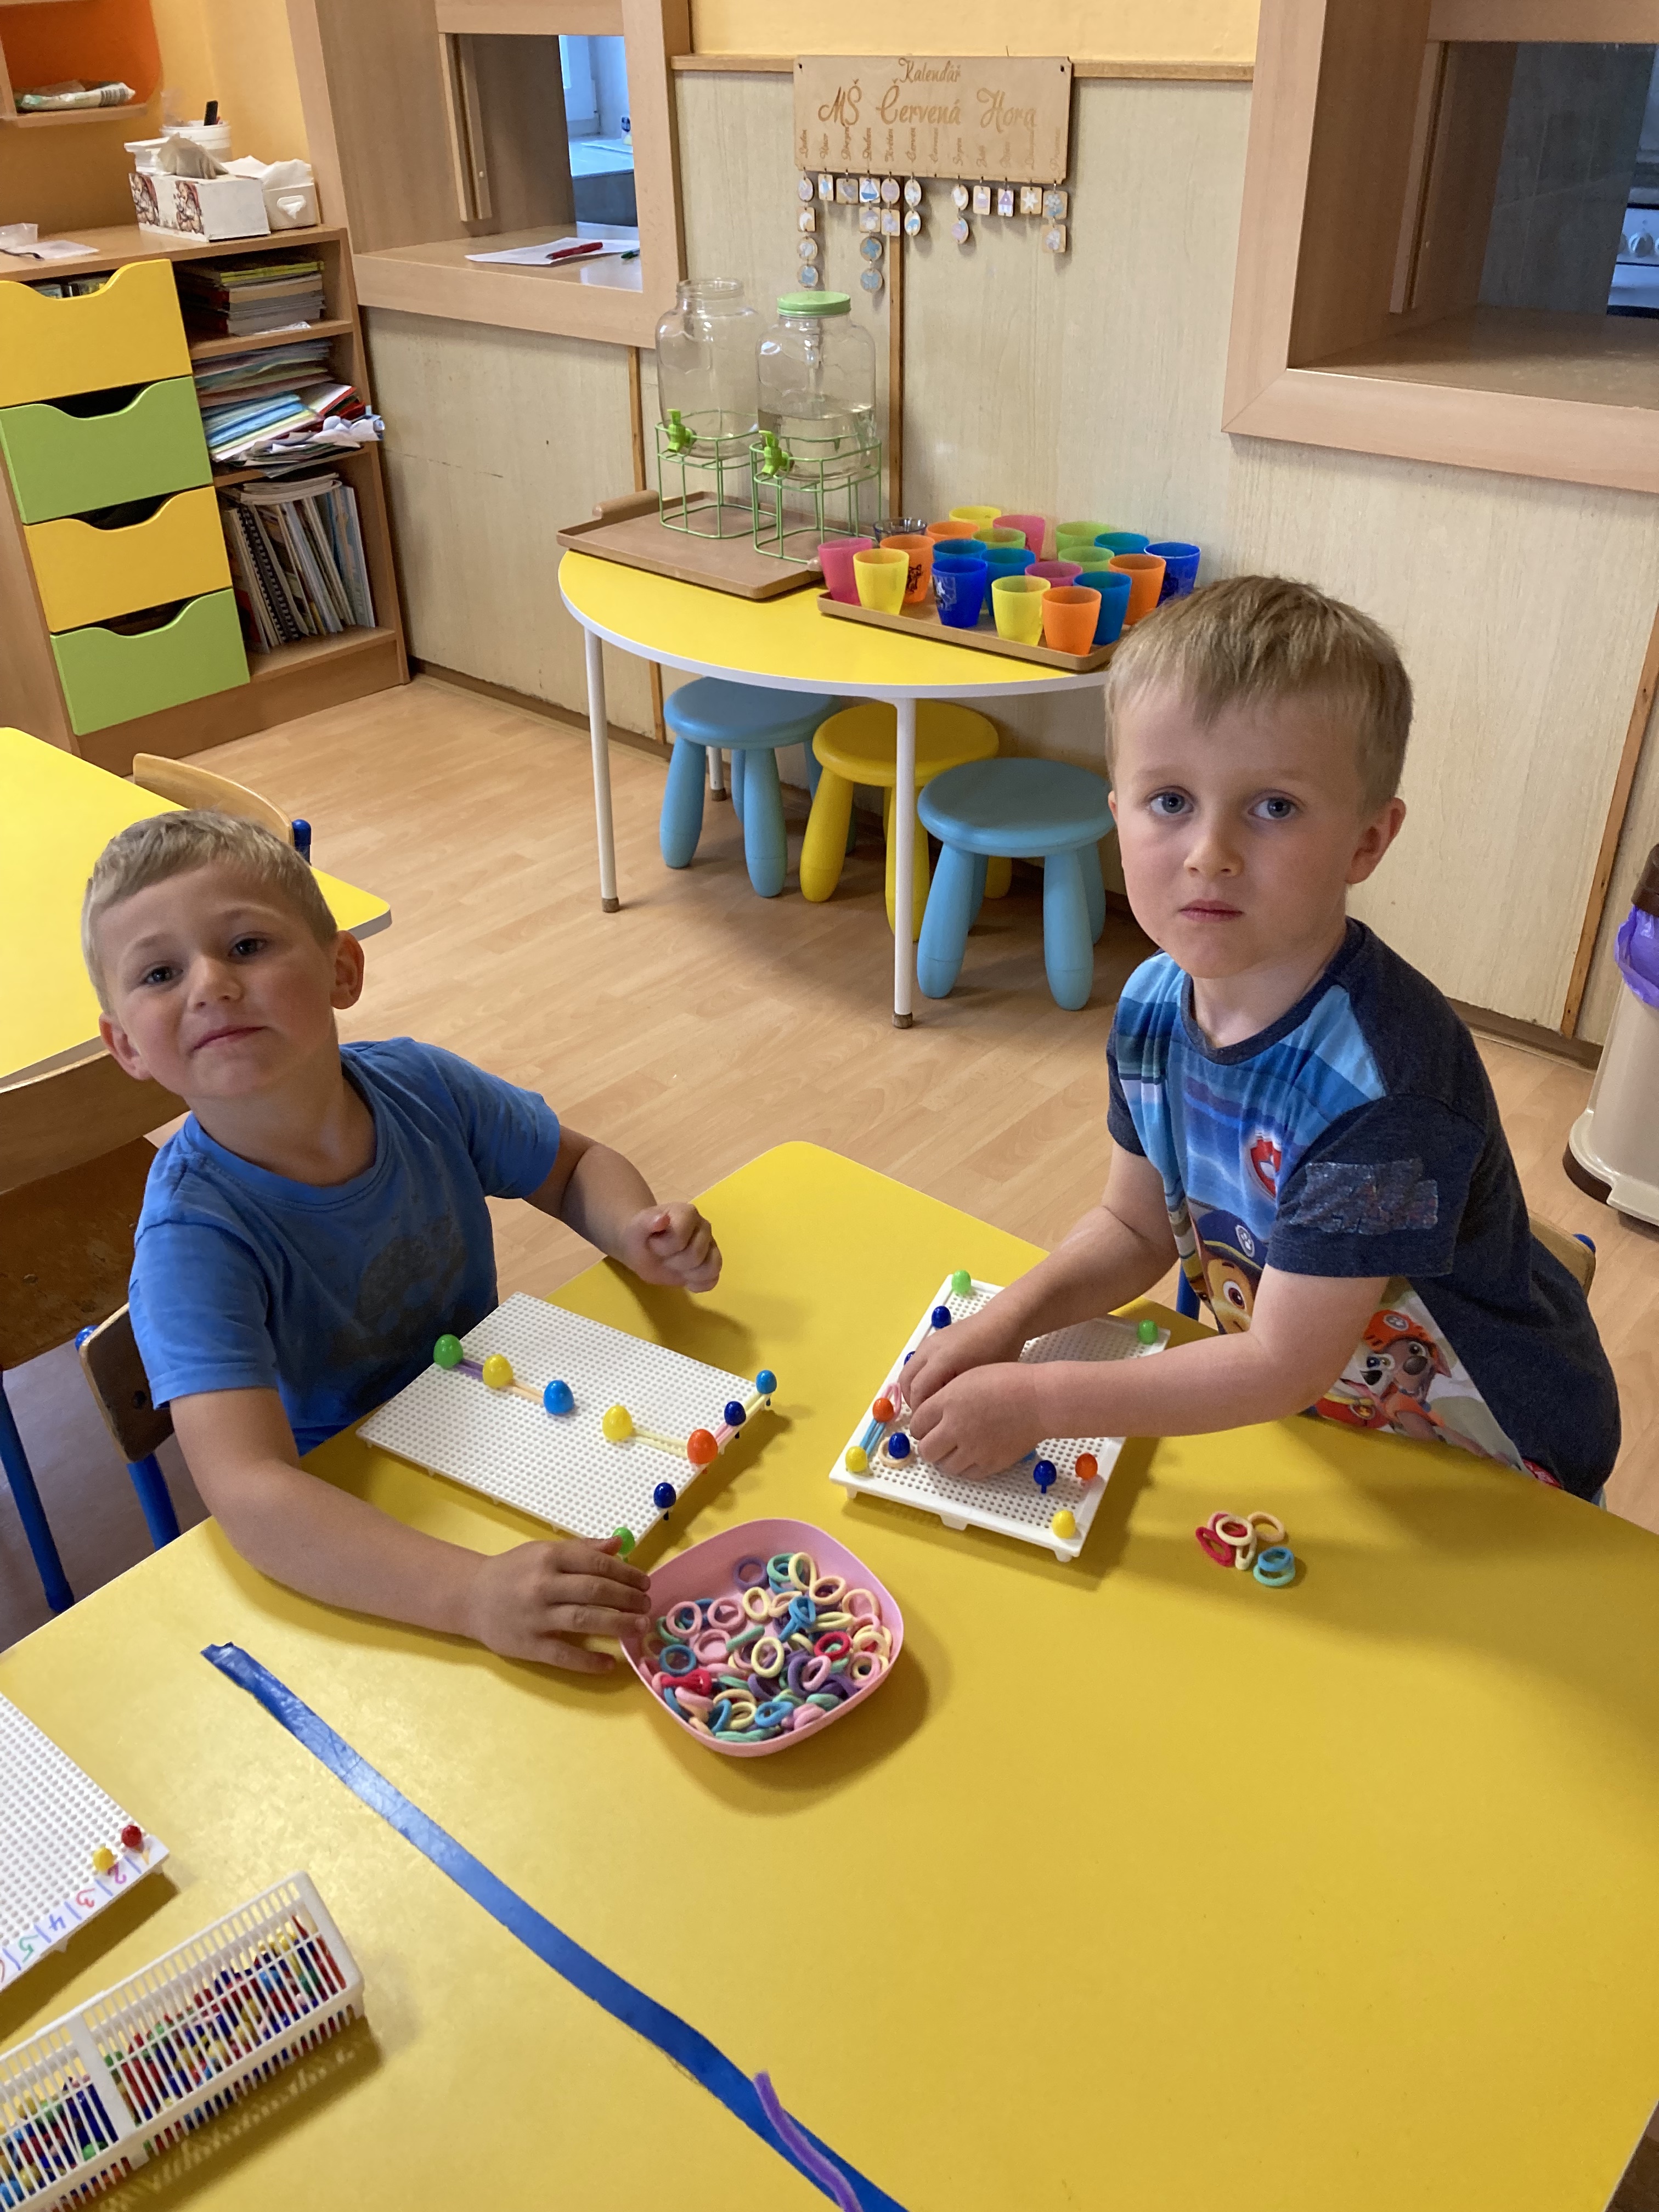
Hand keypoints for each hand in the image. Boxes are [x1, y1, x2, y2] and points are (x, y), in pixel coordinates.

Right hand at [464, 1535, 650, 1670]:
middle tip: (646, 1605)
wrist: (470, 1597)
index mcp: (548, 1557)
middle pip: (594, 1591)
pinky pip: (563, 1655)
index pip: (596, 1563)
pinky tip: (610, 1663)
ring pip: (584, 1620)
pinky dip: (589, 1661)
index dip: (626, 1573)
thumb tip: (620, 1545)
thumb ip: (582, 1549)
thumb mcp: (543, 1551)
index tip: (644, 1582)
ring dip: (617, 1624)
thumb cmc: (513, 1572)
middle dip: (627, 1598)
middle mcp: (542, 1585)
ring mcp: (535, 1617)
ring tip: (639, 1626)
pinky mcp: (528, 1645)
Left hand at [617, 1203, 720, 1290]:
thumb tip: (662, 1219)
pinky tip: (686, 1280)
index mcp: (687, 1213)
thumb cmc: (641, 1237)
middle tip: (663, 1257)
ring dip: (688, 1274)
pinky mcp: (713, 1263)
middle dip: (674, 1262)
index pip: (681, 1237)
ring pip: (710, 1268)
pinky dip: (698, 1284)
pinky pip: (713, 1279)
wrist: (644, 1249)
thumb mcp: (636, 1228)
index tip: (654, 1244)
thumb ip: (647, 1221)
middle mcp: (704, 1227)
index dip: (664, 1247)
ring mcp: (711, 1245)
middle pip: (696, 1255)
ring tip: (675, 1267)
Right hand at [900, 1304, 1028, 1417]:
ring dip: (913, 1388)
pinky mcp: (933, 1339)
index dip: (920, 1411)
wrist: (1002, 1321)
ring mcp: (930, 1342)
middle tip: (926, 1415)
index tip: (931, 1424)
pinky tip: (937, 1385)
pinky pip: (916, 1362)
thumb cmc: (1000, 1351)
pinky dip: (918, 1377)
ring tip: (931, 1401)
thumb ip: (957, 1396)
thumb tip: (941, 1413)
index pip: (918, 1391)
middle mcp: (930, 1349)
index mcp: (942, 1359)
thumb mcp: (981, 1379)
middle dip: (912, 1401)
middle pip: (906, 1380)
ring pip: (908, 1370)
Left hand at [908, 1362, 1046, 1479]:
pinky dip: (964, 1467)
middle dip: (928, 1445)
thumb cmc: (1008, 1380)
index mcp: (947, 1401)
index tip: (925, 1426)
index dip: (919, 1426)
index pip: (917, 1423)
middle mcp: (955, 1427)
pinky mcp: (990, 1463)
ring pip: (944, 1465)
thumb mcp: (968, 1377)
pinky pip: (967, 1474)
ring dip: (945, 1458)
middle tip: (936, 1440)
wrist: (1039, 1400)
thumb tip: (931, 1413)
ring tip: (953, 1449)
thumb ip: (945, 1397)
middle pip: (926, 1449)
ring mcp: (973, 1448)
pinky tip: (969, 1456)